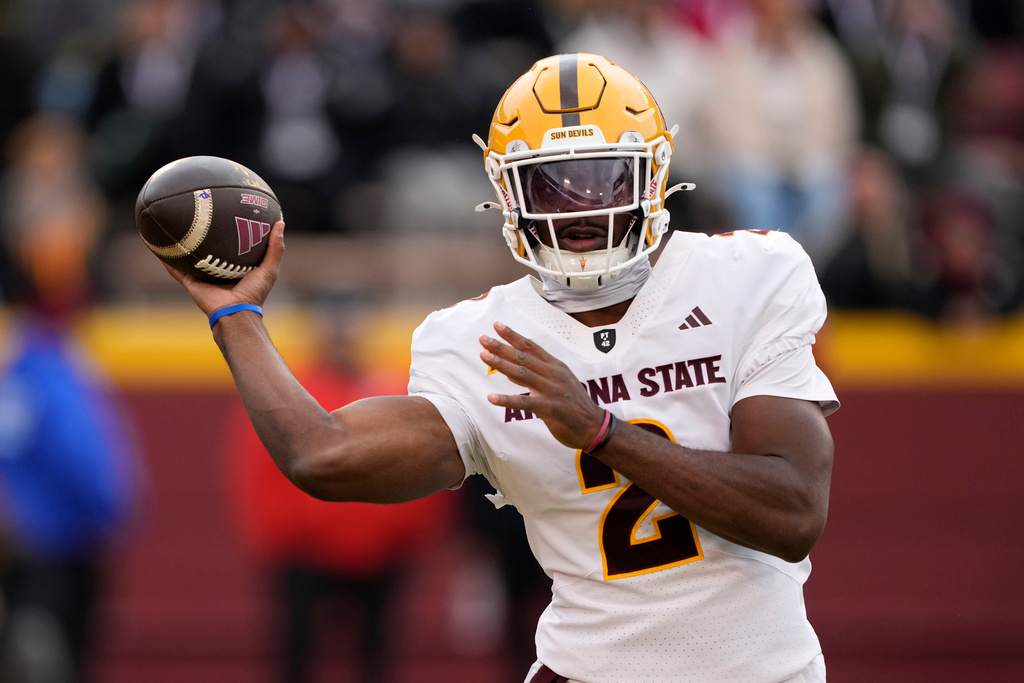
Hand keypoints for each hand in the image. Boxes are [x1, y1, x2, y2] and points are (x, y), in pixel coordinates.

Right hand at [163, 220, 285, 316]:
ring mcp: (202, 276)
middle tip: (198, 214)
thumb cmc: (254, 293)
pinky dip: (166, 259)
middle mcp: (216, 270)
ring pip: (188, 257)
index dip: (229, 231)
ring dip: (180, 245)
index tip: (228, 212)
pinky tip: (157, 245)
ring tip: (172, 226)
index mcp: (234, 267)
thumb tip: (280, 222)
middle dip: (202, 235)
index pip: (230, 246)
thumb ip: (275, 247)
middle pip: (207, 249)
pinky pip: (175, 269)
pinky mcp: (191, 282)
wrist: (236, 312)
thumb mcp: (269, 268)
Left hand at [480, 321, 605, 450]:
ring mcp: (551, 390)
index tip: (497, 326)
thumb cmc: (574, 405)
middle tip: (483, 339)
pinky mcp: (549, 408)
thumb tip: (510, 372)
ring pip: (522, 374)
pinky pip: (524, 403)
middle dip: (501, 346)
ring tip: (484, 356)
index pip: (531, 347)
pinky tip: (492, 398)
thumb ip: (534, 376)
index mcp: (555, 366)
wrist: (594, 426)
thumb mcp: (557, 384)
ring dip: (501, 364)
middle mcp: (552, 374)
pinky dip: (507, 400)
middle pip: (523, 357)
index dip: (513, 336)